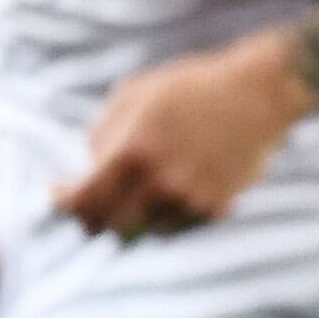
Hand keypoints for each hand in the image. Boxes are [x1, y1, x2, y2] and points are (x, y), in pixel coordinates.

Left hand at [55, 32, 309, 239]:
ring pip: (142, 229)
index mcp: (134, 155)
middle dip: (91, 215)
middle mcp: (162, 185)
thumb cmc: (190, 88)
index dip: (63, 202)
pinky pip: (173, 226)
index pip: (83, 202)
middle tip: (86, 199)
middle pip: (108, 227)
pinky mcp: (216, 209)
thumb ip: (102, 137)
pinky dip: (160, 215)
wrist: (260, 93)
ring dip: (129, 215)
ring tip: (130, 188)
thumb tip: (89, 171)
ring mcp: (191, 201)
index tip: (58, 190)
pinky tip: (163, 188)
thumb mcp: (132, 97)